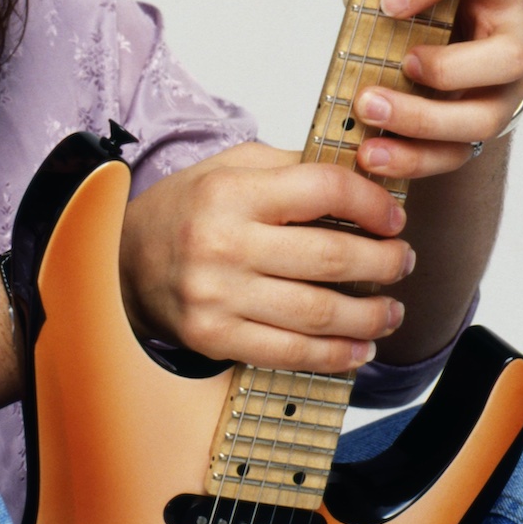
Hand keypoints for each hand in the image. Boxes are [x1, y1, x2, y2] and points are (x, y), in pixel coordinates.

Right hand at [121, 144, 414, 375]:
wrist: (121, 263)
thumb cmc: (184, 213)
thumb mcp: (228, 169)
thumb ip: (293, 169)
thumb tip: (367, 180)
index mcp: (229, 191)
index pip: (325, 190)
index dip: (373, 205)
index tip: (393, 219)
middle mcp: (220, 243)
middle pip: (332, 256)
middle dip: (384, 262)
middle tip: (400, 263)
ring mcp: (215, 295)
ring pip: (321, 312)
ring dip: (372, 315)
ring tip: (390, 310)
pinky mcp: (213, 337)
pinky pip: (292, 353)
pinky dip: (337, 355)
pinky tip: (358, 347)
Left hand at [356, 0, 522, 180]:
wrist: (446, 61)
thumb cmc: (427, 17)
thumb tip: (355, 2)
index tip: (387, 2)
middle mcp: (512, 42)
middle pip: (509, 59)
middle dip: (448, 67)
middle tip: (400, 64)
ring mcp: (503, 93)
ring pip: (482, 118)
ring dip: (421, 118)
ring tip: (368, 109)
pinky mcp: (479, 133)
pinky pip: (454, 155)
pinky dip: (410, 157)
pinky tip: (372, 153)